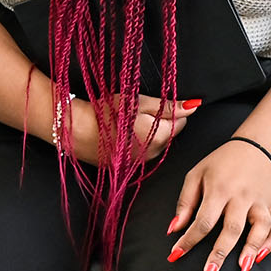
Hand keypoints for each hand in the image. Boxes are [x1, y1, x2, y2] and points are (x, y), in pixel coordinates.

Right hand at [69, 95, 197, 166]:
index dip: (167, 112)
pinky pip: (141, 154)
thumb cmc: (106, 113)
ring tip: (127, 125)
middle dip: (159, 124)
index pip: (181, 122)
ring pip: (155, 145)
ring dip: (148, 135)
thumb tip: (194, 105)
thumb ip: (169, 106)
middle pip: (169, 135)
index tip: (151, 107)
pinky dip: (136, 145)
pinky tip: (122, 138)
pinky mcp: (128, 167)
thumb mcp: (139, 102)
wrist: (76, 130)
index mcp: (161, 136)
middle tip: (136, 114)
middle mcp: (155, 154)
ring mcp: (141, 163)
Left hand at [166, 137, 270, 270]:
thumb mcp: (196, 175)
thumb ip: (185, 203)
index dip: (188, 240)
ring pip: (260, 228)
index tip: (175, 255)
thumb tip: (175, 229)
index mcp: (219, 189)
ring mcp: (260, 201)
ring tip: (242, 268)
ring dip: (251, 249)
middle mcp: (242, 197)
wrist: (255, 146)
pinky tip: (261, 255)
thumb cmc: (221, 162)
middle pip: (232, 229)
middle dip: (220, 254)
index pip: (203, 220)